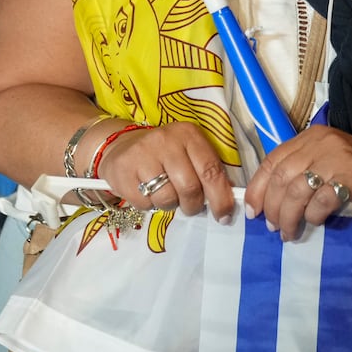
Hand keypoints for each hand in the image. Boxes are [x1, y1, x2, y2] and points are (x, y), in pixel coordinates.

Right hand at [94, 121, 235, 221]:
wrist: (123, 146)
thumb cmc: (165, 155)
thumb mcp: (189, 154)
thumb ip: (208, 172)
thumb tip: (228, 203)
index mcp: (189, 135)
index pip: (211, 170)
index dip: (221, 198)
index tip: (224, 216)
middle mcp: (166, 140)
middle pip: (189, 188)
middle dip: (194, 205)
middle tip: (191, 207)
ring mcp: (142, 154)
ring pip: (167, 198)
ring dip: (170, 205)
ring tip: (166, 194)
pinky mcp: (123, 170)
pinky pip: (144, 204)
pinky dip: (149, 205)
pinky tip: (146, 191)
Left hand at [244, 126, 351, 239]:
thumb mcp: (324, 163)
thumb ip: (299, 174)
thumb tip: (267, 204)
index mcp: (309, 138)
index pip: (272, 161)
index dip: (258, 188)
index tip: (254, 211)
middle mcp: (320, 143)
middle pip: (282, 177)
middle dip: (273, 207)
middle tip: (274, 227)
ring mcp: (337, 157)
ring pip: (297, 190)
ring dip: (289, 217)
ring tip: (289, 232)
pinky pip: (322, 199)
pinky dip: (314, 215)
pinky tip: (316, 222)